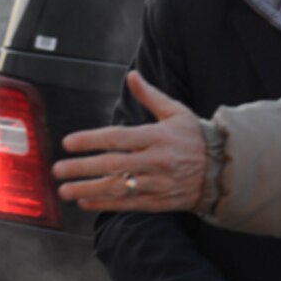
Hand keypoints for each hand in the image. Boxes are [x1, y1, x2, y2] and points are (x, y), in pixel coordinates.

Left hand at [54, 72, 208, 212]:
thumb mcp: (176, 112)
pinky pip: (128, 204)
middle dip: (82, 168)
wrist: (222, 169)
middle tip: (58, 169)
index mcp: (157, 137)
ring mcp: (157, 183)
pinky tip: (86, 202)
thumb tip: (133, 76)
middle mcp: (156, 161)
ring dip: (88, 190)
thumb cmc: (195, 137)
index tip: (69, 142)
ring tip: (65, 190)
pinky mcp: (159, 201)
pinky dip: (105, 204)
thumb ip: (150, 95)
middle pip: (112, 165)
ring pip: (117, 188)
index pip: (117, 138)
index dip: (90, 141)